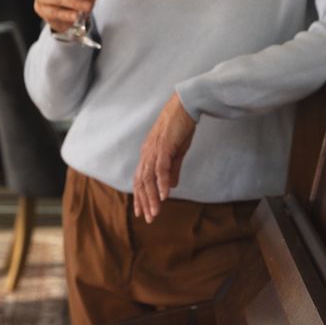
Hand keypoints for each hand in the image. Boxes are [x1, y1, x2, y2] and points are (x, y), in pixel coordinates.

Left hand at [133, 93, 195, 222]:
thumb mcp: (177, 152)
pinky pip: (161, 168)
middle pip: (141, 182)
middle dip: (144, 202)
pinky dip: (162, 183)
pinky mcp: (164, 146)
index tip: (142, 212)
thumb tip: (171, 186)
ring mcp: (154, 150)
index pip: (140, 180)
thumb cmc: (180, 127)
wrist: (185, 106)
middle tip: (148, 218)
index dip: (140, 197)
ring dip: (152, 197)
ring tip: (155, 213)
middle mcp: (147, 153)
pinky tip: (165, 196)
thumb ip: (173, 169)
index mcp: (148, 154)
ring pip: (149, 178)